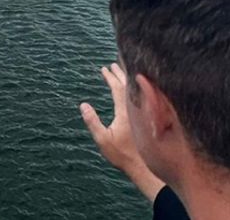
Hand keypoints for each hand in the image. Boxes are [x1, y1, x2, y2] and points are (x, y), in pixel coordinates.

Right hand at [80, 62, 164, 201]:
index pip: (118, 88)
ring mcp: (142, 113)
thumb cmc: (122, 154)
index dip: (111, 78)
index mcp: (125, 111)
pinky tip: (133, 89)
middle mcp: (135, 109)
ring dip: (128, 79)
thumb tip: (83, 105)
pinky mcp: (146, 118)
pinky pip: (141, 97)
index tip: (104, 69)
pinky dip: (135, 89)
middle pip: (129, 85)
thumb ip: (92, 122)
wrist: (143, 166)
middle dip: (120, 73)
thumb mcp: (102, 139)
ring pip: (136, 90)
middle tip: (112, 64)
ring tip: (121, 71)